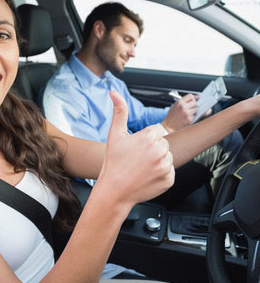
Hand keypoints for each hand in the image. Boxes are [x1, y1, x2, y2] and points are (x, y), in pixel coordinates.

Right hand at [97, 91, 174, 208]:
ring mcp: (166, 166)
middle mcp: (160, 150)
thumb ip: (119, 111)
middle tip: (137, 159)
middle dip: (153, 149)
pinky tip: (146, 176)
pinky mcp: (169, 179)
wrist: (114, 190)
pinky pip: (169, 172)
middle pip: (163, 144)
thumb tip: (114, 92)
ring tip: (141, 168)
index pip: (157, 131)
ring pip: (167, 157)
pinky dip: (160, 174)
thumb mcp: (115, 134)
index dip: (145, 139)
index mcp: (148, 137)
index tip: (135, 148)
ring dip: (157, 161)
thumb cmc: (113, 162)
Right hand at [162, 94, 196, 132]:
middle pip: (194, 102)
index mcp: (179, 102)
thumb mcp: (174, 106)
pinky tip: (186, 118)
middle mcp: (183, 107)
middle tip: (189, 108)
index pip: (190, 96)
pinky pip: (195, 116)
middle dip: (193, 105)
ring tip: (187, 114)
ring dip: (193, 111)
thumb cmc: (171, 117)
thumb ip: (184, 101)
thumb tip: (197, 97)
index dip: (192, 98)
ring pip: (196, 109)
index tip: (192, 101)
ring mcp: (186, 113)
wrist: (168, 126)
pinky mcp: (189, 119)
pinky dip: (192, 117)